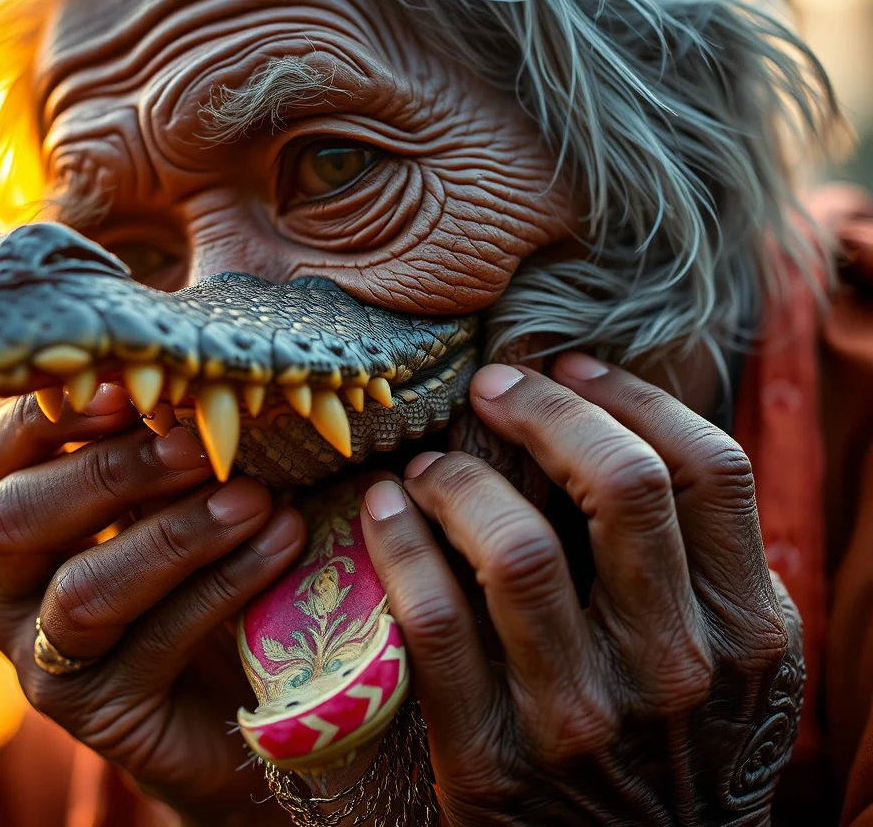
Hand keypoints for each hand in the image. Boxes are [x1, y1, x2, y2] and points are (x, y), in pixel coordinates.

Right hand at [0, 384, 304, 822]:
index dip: (57, 416)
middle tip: (199, 445)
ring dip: (176, 535)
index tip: (129, 387)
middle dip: (112, 471)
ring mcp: (43, 658)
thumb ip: (176, 454)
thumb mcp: (185, 497)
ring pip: (82, 590)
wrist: (246, 689)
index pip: (7, 453)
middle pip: (18, 517)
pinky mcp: (97, 712)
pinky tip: (283, 543)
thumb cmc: (209, 565)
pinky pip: (154, 643)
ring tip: (255, 499)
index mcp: (23, 516)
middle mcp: (10, 586)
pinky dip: (224, 586)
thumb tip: (207, 385)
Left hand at [361, 355, 802, 825]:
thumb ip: (703, 555)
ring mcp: (580, 717)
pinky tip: (384, 510)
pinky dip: (400, 548)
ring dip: (459, 479)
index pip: (708, 468)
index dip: (632, 396)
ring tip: (431, 463)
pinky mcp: (491, 760)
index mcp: (745, 628)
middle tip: (493, 386)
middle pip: (619, 484)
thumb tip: (625, 422)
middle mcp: (674, 665)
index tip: (573, 367)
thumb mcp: (732, 655)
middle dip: (545, 409)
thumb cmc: (680, 742)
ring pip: (516, 546)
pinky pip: (435, 623)